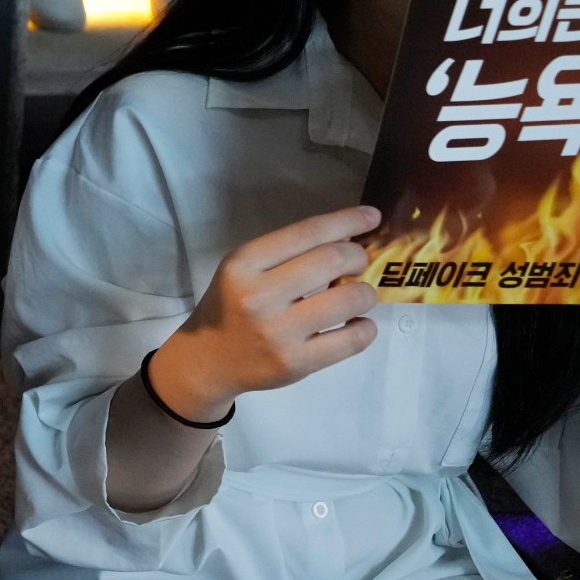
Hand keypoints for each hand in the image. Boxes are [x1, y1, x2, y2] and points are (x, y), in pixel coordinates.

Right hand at [146, 205, 381, 420]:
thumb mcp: (244, 269)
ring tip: (358, 297)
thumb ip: (288, 253)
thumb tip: (348, 237)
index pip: (307, 232)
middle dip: (358, 257)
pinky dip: (366, 328)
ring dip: (366, 293)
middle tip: (358, 264)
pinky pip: (352, 340)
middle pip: (333, 259)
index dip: (347, 220)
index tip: (371, 216)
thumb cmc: (232, 307)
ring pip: (349, 299)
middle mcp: (259, 296)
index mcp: (244, 264)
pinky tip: (357, 324)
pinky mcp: (295, 363)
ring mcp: (278, 332)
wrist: (208, 361)